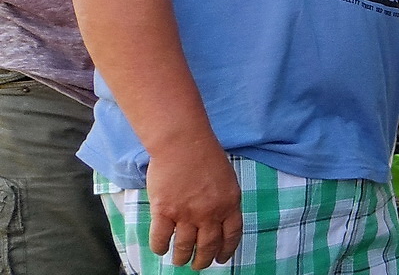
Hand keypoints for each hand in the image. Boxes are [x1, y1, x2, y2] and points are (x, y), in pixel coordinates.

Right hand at [144, 143, 241, 268]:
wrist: (183, 143)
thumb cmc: (205, 154)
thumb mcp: (227, 179)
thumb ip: (224, 200)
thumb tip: (219, 218)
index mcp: (230, 204)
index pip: (232, 235)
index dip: (227, 250)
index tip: (221, 259)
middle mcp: (210, 213)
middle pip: (208, 246)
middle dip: (203, 260)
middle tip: (198, 265)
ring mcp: (187, 214)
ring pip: (184, 247)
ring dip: (181, 258)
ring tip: (179, 260)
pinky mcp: (164, 211)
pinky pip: (161, 239)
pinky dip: (160, 247)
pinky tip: (161, 248)